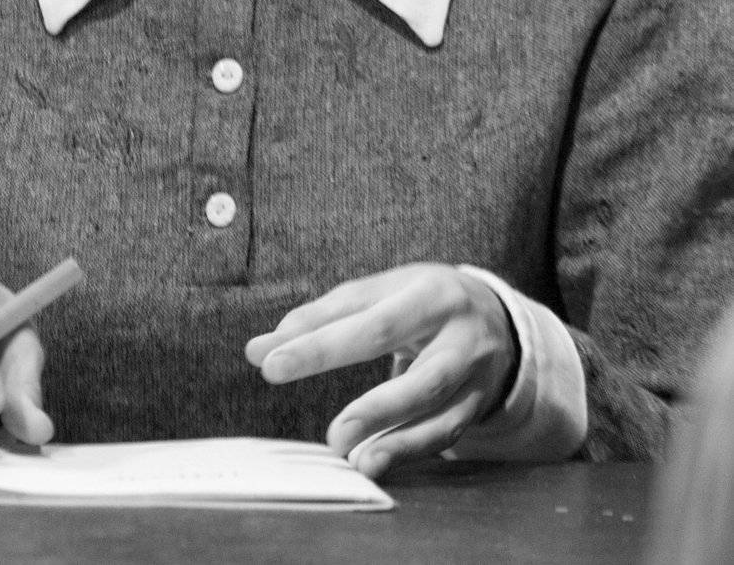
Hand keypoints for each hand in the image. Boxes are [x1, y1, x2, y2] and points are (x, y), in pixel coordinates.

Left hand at [244, 263, 517, 477]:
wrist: (495, 315)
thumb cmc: (417, 299)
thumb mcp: (377, 293)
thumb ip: (319, 319)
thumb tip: (258, 350)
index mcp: (427, 292)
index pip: (368, 321)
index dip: (320, 345)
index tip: (269, 363)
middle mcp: (458, 332)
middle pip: (419, 374)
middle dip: (375, 407)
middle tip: (331, 435)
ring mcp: (474, 371)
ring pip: (438, 410)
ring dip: (396, 439)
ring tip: (352, 457)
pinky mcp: (478, 403)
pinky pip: (445, 432)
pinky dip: (409, 449)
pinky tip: (374, 461)